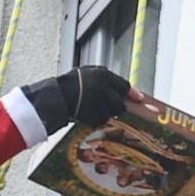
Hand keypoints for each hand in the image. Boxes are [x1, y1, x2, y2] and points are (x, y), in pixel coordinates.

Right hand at [22, 66, 144, 134]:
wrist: (54, 97)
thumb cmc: (70, 83)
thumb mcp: (88, 73)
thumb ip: (105, 79)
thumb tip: (123, 88)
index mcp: (103, 75)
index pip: (124, 86)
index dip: (132, 94)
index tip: (140, 99)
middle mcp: (103, 89)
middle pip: (119, 104)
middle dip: (115, 107)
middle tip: (106, 106)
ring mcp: (98, 104)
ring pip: (110, 114)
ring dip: (103, 114)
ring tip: (90, 108)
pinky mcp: (93, 116)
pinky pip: (99, 122)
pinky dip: (95, 120)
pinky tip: (85, 114)